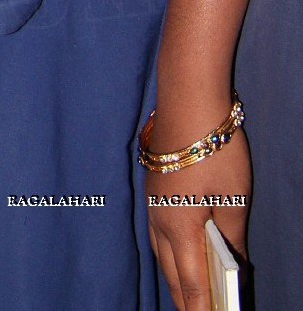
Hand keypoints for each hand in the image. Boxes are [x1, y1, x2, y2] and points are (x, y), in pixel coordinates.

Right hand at [146, 122, 250, 308]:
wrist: (186, 99)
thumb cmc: (214, 150)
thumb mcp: (235, 197)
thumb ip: (232, 236)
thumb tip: (234, 264)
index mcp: (179, 226)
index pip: (191, 282)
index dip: (202, 309)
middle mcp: (159, 220)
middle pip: (171, 271)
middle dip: (186, 299)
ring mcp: (152, 203)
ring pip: (161, 253)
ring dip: (176, 277)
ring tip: (191, 295)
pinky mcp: (153, 188)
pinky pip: (158, 234)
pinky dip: (170, 254)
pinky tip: (179, 255)